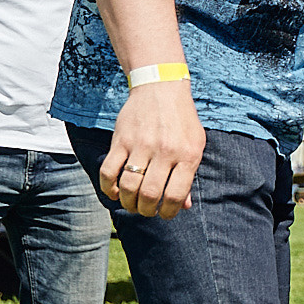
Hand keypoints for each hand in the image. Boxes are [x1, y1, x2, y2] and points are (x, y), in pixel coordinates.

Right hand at [97, 81, 204, 217]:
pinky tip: (114, 192)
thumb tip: (184, 205)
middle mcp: (165, 151)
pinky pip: (108, 171)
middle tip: (145, 211)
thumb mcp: (195, 145)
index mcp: (188, 155)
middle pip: (150, 194)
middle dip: (146, 211)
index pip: (175, 195)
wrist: (161, 88)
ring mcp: (141, 145)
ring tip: (131, 204)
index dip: (168, 212)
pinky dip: (108, 188)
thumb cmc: (182, 121)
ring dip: (127, 203)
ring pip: (128, 186)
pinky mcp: (121, 140)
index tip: (163, 214)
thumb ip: (189, 175)